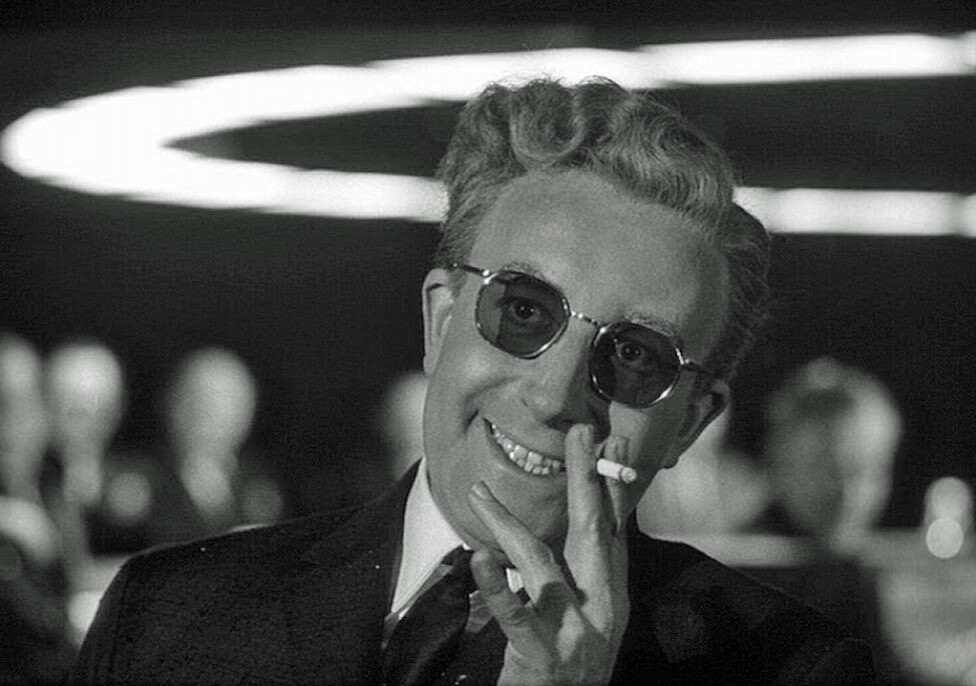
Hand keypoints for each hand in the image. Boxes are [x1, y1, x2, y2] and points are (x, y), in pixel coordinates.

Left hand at [466, 424, 630, 685]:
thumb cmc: (571, 663)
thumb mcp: (591, 614)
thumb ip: (589, 568)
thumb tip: (589, 515)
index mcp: (611, 595)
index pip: (614, 528)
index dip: (614, 483)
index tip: (613, 440)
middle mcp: (602, 609)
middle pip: (593, 532)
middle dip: (588, 478)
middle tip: (582, 433)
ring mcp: (574, 633)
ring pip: (541, 565)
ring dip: (508, 524)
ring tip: (479, 493)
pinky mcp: (542, 656)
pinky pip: (516, 616)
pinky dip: (496, 585)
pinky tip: (479, 557)